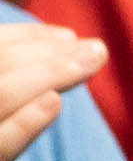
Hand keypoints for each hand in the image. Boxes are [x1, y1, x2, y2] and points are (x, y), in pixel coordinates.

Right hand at [0, 23, 96, 160]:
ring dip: (46, 74)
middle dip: (43, 54)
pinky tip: (52, 103)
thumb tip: (53, 62)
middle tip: (95, 49)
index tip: (65, 36)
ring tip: (88, 63)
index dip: (22, 40)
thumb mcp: (4, 117)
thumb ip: (10, 94)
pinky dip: (21, 125)